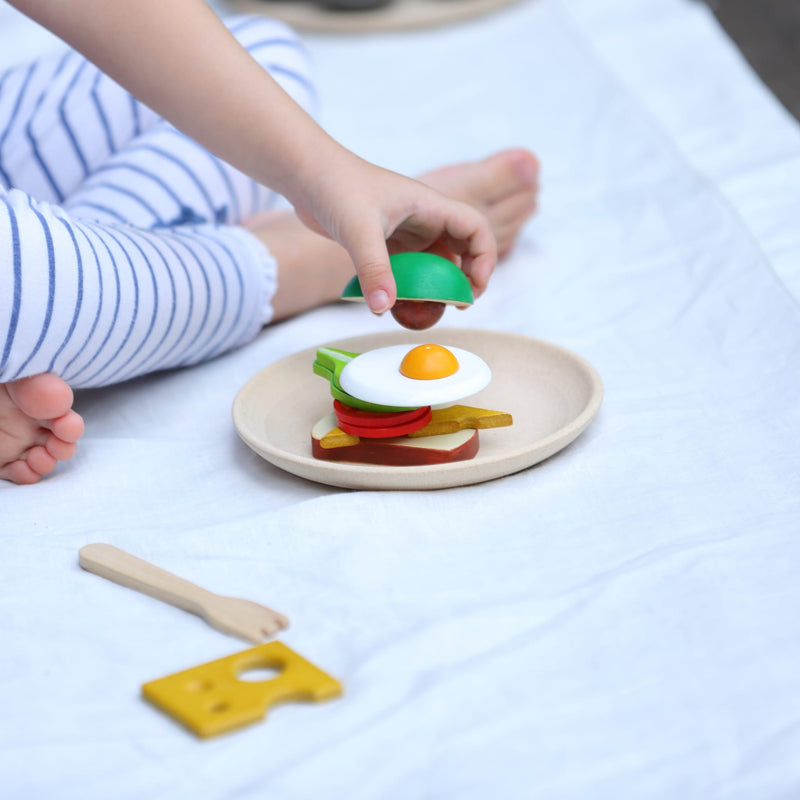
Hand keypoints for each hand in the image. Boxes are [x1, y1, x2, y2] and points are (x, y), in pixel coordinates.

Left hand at [291, 153, 497, 313]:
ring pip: (436, 262)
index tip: (473, 288)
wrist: (306, 175)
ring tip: (430, 309)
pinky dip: (411, 287)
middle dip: (467, 278)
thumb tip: (382, 308)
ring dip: (438, 286)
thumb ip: (373, 269)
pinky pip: (410, 268)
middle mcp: (424, 218)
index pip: (476, 228)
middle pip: (463, 249)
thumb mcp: (358, 230)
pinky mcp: (387, 242)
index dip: (485, 258)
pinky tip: (397, 303)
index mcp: (430, 206)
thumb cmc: (336, 187)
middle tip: (457, 306)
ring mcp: (406, 231)